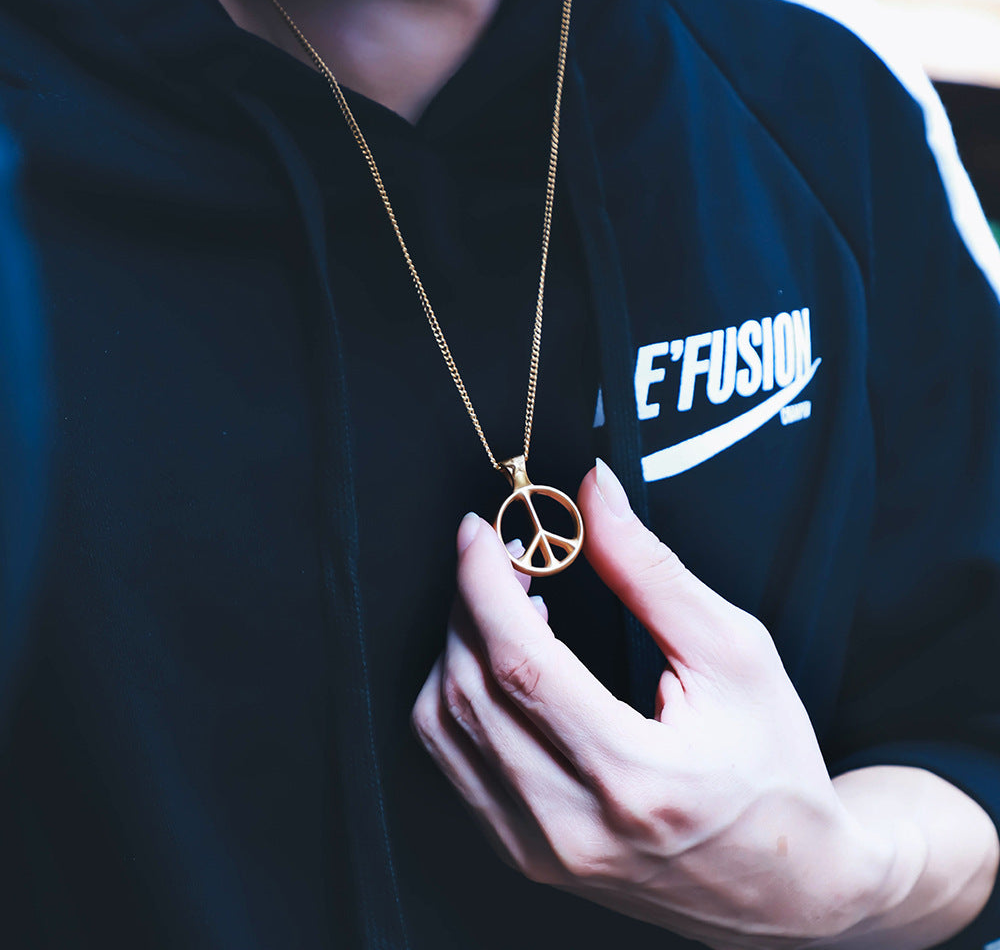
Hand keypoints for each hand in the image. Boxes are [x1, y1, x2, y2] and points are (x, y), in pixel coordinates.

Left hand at [411, 460, 898, 949]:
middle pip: (469, 688)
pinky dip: (459, 695)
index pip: (519, 663)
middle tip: (500, 557)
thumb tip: (594, 494)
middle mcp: (573, 825)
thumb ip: (650, 569)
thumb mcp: (733, 651)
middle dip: (468, 602)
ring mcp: (538, 850)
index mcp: (636, 777)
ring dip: (457, 646)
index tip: (480, 532)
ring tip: (508, 608)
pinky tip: (503, 664)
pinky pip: (453, 762)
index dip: (484, 583)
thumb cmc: (773, 767)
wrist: (787, 886)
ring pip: (443, 726)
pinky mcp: (523, 854)